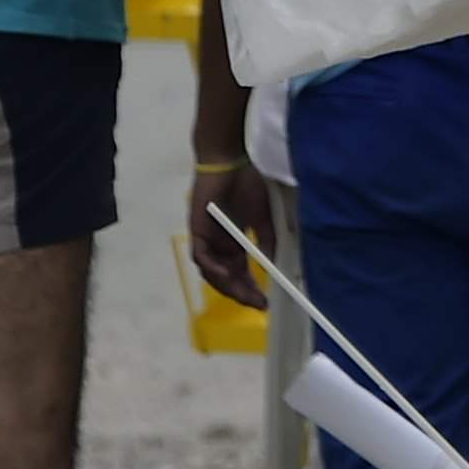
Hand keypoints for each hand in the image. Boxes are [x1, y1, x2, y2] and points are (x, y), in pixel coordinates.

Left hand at [190, 158, 275, 306]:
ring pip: (211, 272)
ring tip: (245, 294)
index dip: (251, 289)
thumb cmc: (248, 186)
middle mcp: (219, 246)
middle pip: (226, 278)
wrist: (230, 164)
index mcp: (234, 244)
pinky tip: (227, 274)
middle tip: (258, 304)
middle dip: (241, 293)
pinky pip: (201, 257)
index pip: (241, 274)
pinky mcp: (197, 232)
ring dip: (227, 285)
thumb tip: (271, 266)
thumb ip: (266, 242)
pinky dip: (213, 268)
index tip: (265, 302)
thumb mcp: (264, 218)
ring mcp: (206, 240)